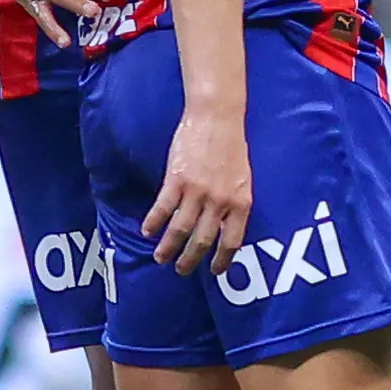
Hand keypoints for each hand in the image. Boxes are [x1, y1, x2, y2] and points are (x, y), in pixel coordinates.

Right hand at [142, 104, 249, 276]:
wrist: (217, 117)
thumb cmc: (231, 146)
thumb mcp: (242, 179)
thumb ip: (234, 204)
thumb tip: (223, 227)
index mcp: (240, 203)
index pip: (231, 242)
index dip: (222, 260)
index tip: (214, 272)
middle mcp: (219, 202)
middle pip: (202, 241)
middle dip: (190, 260)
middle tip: (181, 270)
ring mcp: (197, 191)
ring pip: (180, 229)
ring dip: (168, 247)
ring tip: (160, 258)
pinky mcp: (177, 179)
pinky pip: (163, 208)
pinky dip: (154, 223)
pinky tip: (147, 231)